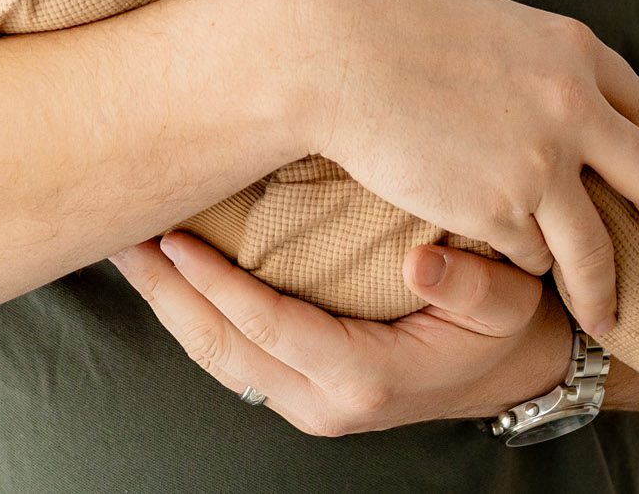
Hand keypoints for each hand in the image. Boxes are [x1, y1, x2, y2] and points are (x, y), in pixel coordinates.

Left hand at [108, 231, 570, 435]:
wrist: (517, 368)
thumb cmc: (508, 324)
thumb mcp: (506, 298)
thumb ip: (467, 282)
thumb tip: (420, 257)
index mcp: (364, 376)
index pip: (266, 326)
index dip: (214, 282)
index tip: (173, 235)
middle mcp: (325, 401)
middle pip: (220, 348)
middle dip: (165, 292)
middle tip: (121, 235)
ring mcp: (309, 403)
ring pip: (216, 357)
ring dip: (168, 303)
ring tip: (128, 249)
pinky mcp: (302, 390)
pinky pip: (232, 356)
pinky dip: (193, 314)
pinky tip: (169, 274)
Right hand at [286, 0, 638, 334]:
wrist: (329, 54)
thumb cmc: (385, 29)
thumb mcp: (485, 26)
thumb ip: (531, 64)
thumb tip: (544, 95)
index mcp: (573, 49)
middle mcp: (575, 107)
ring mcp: (541, 164)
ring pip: (596, 247)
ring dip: (603, 289)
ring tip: (605, 319)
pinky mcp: (499, 210)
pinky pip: (527, 256)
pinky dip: (521, 266)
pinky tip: (503, 267)